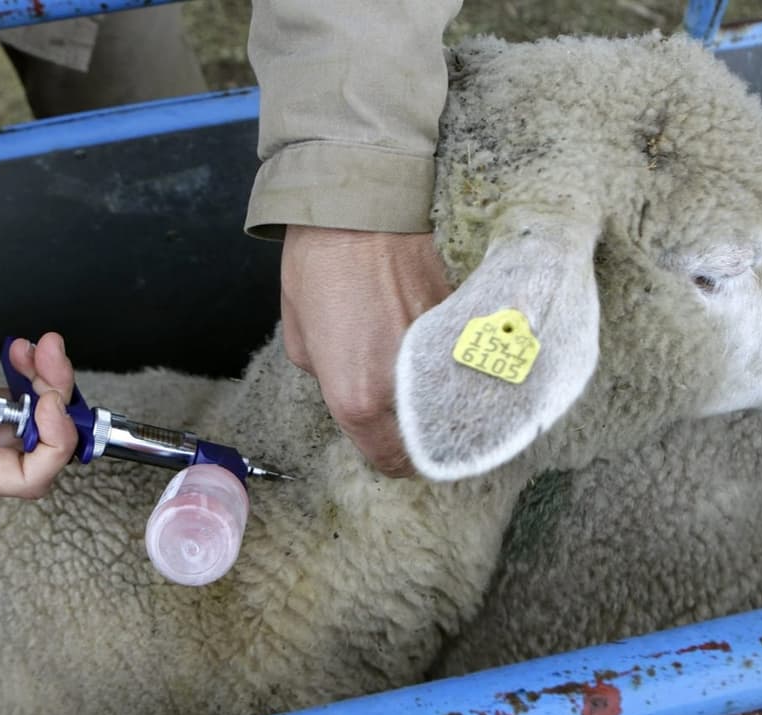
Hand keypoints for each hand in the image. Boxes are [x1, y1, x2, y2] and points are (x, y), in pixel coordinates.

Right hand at [0, 317, 77, 497]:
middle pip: (39, 444)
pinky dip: (29, 373)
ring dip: (46, 381)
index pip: (24, 478)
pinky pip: (20, 397)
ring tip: (36, 349)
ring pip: (35, 418)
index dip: (52, 443)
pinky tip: (19, 352)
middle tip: (50, 357)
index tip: (50, 402)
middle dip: (55, 398)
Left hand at [281, 226, 450, 476]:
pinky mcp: (460, 324)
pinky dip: (454, 363)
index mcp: (355, 397)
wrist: (360, 208)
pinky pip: (459, 361)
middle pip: (428, 439)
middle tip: (418, 422)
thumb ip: (327, 379)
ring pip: (451, 401)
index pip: (390, 458)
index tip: (397, 449)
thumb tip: (351, 386)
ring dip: (443, 401)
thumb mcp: (301, 336)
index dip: (394, 460)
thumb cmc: (317, 267)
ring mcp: (437, 356)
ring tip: (434, 388)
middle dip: (425, 439)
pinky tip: (444, 350)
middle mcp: (402, 386)